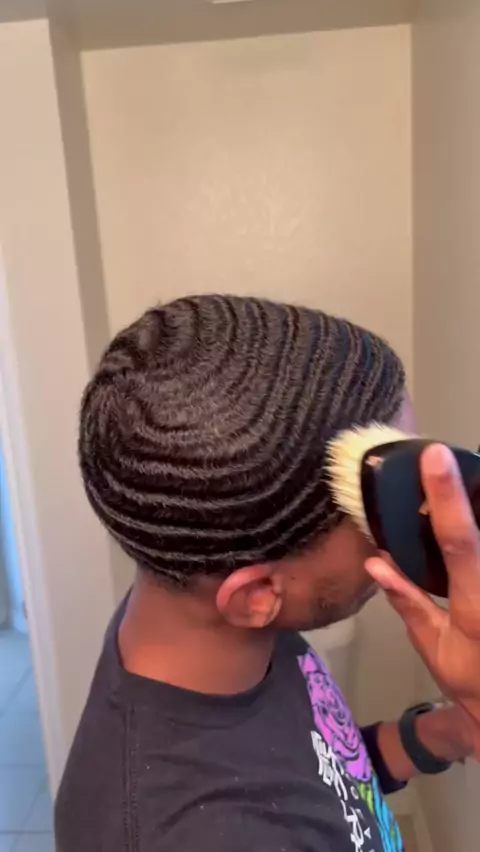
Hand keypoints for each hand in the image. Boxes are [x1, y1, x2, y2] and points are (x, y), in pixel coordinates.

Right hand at [365, 444, 479, 760]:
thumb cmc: (474, 686)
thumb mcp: (436, 650)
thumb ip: (409, 602)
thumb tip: (376, 560)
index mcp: (475, 605)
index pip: (458, 541)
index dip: (445, 496)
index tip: (435, 454)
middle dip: (474, 488)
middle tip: (449, 458)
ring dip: (477, 506)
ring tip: (462, 482)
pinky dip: (478, 522)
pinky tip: (470, 513)